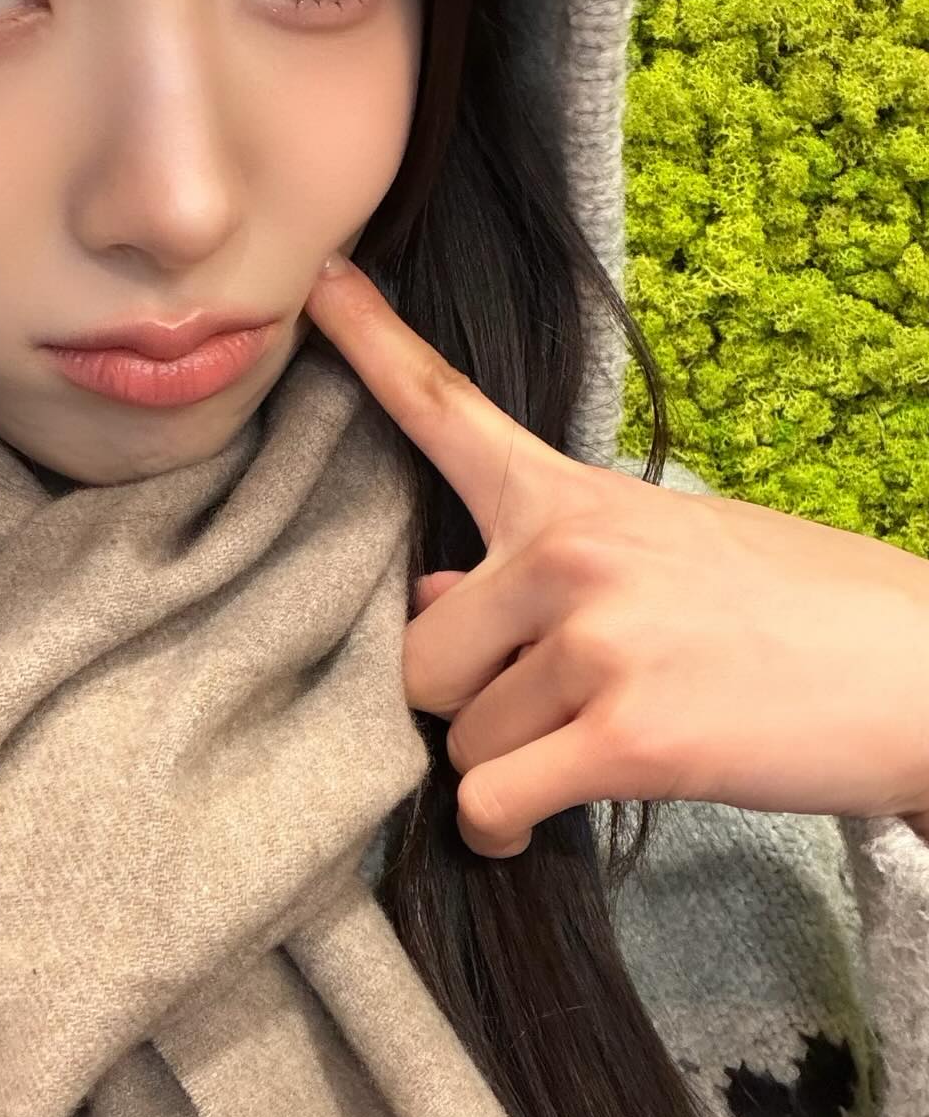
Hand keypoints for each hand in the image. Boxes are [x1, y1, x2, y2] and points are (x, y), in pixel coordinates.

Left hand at [304, 252, 928, 858]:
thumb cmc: (798, 615)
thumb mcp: (668, 556)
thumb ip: (535, 572)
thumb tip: (422, 599)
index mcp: (577, 496)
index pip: (447, 410)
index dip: (369, 344)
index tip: (317, 283)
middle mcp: (572, 553)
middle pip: (419, 658)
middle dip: (465, 704)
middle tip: (543, 712)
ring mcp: (599, 641)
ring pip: (461, 740)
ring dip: (506, 767)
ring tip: (588, 752)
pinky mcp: (628, 737)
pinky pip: (491, 801)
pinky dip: (496, 833)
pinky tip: (525, 833)